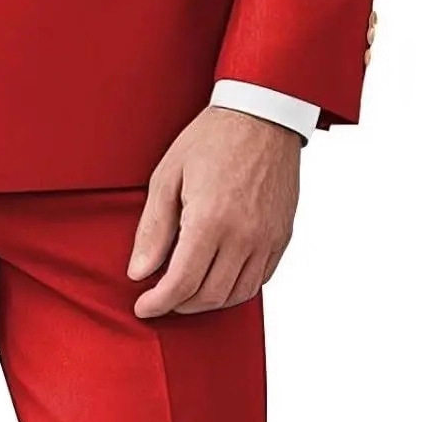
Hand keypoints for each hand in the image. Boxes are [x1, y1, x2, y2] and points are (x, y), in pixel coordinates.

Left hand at [127, 106, 300, 317]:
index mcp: (210, 220)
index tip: (143, 306)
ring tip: (187, 291)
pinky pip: (260, 280)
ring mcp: (267, 238)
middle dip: (180, 305)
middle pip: (209, 296)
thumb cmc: (211, 138)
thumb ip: (154, 228)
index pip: (182, 283)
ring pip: (237, 294)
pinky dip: (236, 288)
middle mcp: (243, 236)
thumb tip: (139, 272)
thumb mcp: (167, 175)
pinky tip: (217, 276)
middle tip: (160, 298)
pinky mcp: (282, 236)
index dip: (158, 302)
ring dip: (208, 301)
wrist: (261, 115)